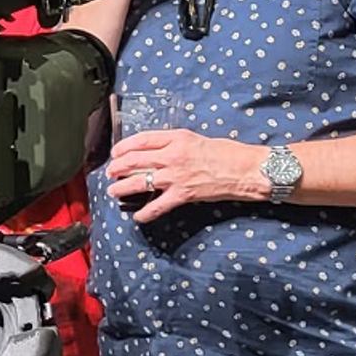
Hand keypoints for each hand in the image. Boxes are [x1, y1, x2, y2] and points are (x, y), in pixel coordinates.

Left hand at [106, 129, 265, 222]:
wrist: (245, 169)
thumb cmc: (227, 152)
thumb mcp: (196, 139)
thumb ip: (175, 144)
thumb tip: (156, 151)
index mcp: (177, 138)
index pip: (141, 140)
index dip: (124, 146)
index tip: (116, 152)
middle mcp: (172, 156)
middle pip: (135, 160)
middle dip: (117, 167)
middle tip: (110, 172)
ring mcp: (176, 176)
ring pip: (139, 181)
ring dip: (122, 188)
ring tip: (114, 191)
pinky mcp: (183, 194)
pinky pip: (157, 205)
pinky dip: (145, 213)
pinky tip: (137, 216)